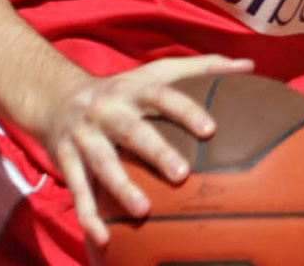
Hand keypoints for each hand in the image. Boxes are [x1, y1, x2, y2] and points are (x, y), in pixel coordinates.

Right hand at [44, 54, 254, 245]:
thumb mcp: (155, 72)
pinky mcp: (63, 158)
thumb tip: (248, 66)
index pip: (162, 95)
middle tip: (182, 174)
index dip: (185, 110)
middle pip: (132, 130)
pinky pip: (77, 189)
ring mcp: (83, 134)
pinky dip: (88, 215)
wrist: (55, 96)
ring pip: (102, 162)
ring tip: (144, 211)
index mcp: (133, 88)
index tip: (211, 129)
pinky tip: (102, 237)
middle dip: (155, 151)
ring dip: (121, 187)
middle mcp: (107, 109)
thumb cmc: (122, 89)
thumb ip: (201, 68)